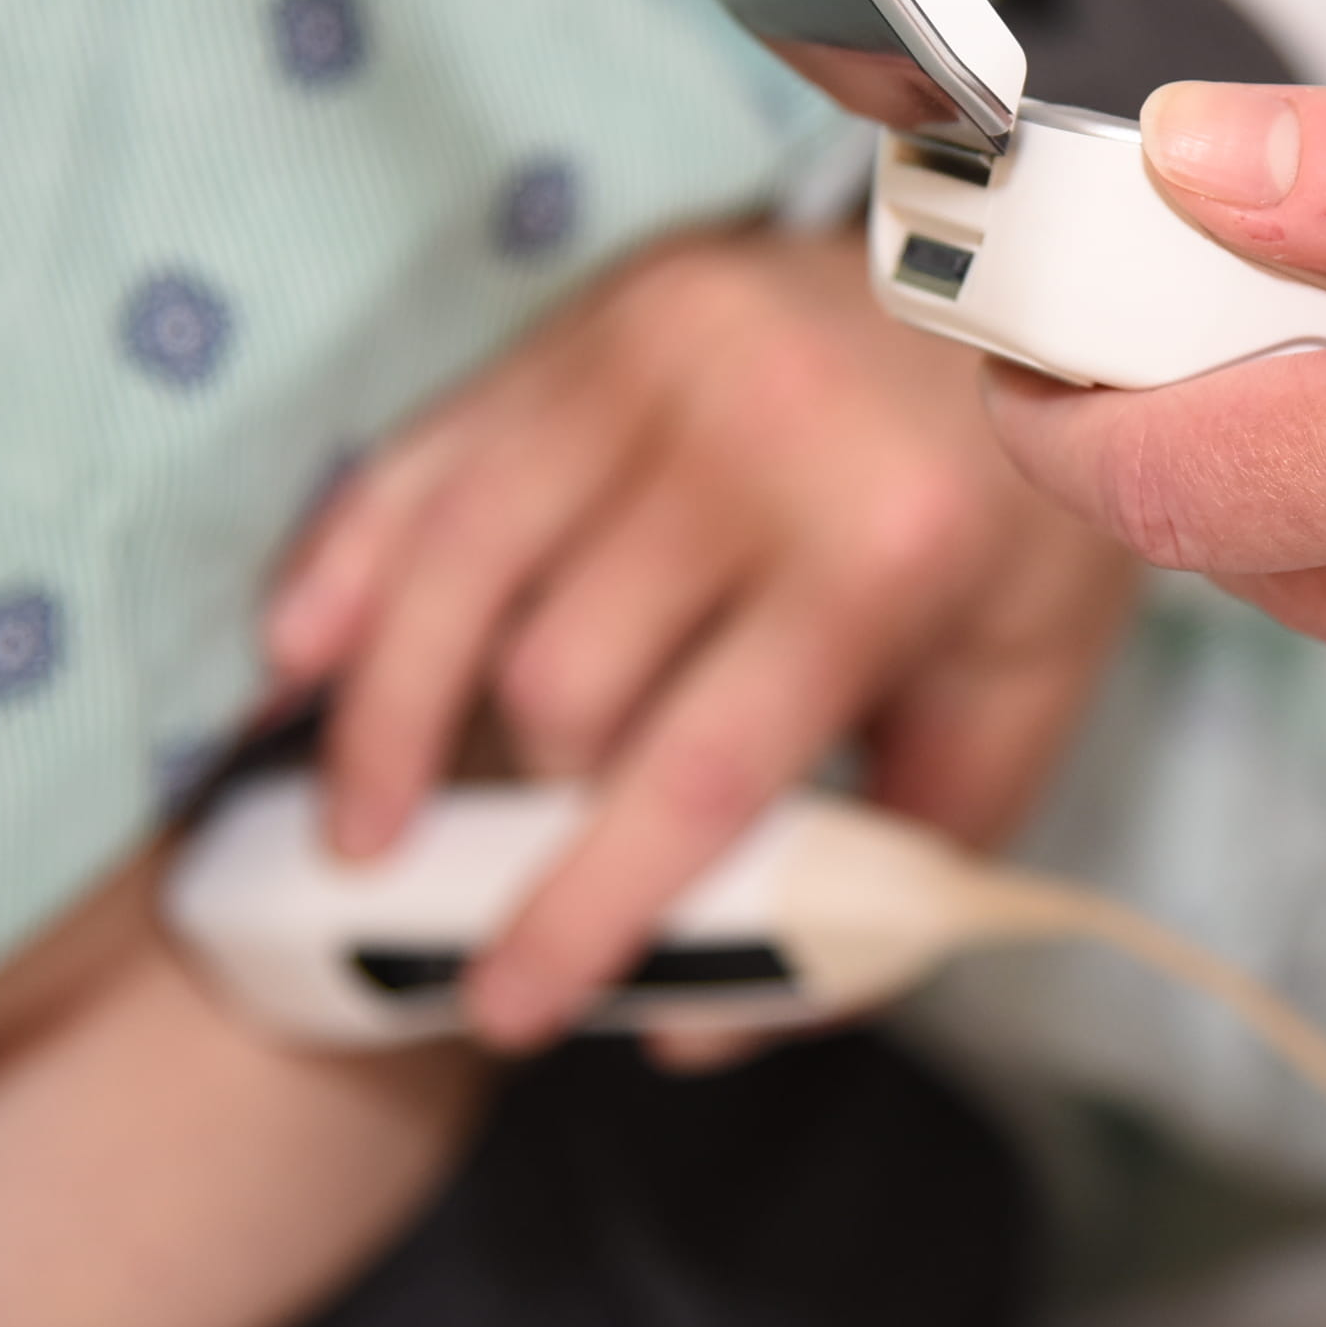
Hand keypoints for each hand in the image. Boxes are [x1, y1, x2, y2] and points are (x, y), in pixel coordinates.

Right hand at [266, 226, 1139, 1049]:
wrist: (1030, 293)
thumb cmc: (1014, 518)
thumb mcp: (1017, 692)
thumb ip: (889, 868)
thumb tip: (698, 1032)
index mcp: (881, 551)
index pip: (694, 771)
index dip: (584, 909)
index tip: (509, 1011)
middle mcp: (756, 443)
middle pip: (564, 681)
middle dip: (522, 817)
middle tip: (489, 904)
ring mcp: (659, 362)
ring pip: (459, 574)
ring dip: (387, 723)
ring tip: (360, 837)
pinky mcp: (596, 319)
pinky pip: (429, 458)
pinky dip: (344, 565)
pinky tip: (295, 664)